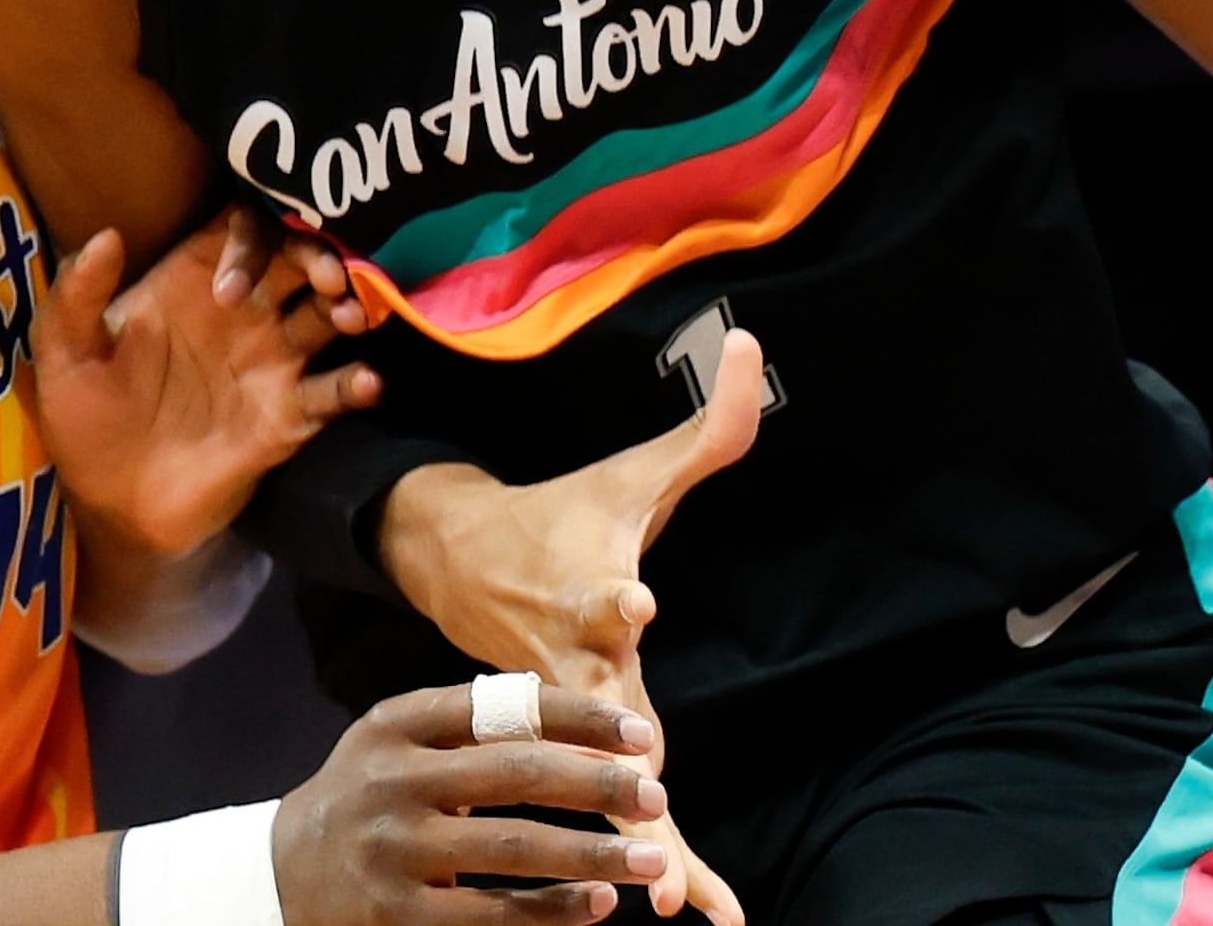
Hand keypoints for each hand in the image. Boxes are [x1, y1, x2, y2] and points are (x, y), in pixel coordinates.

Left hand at [35, 210, 379, 557]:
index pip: (241, 229)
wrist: (112, 507)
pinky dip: (357, 383)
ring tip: (349, 315)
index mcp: (193, 283)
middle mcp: (244, 311)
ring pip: (329, 314)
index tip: (235, 279)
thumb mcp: (64, 356)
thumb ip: (78, 297)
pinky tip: (365, 382)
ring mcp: (271, 361)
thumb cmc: (84, 420)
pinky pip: (334, 391)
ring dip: (350, 306)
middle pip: (299, 259)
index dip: (252, 234)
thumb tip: (107, 235)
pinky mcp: (288, 416)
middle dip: (320, 257)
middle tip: (326, 276)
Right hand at [273, 681, 671, 925]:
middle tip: (655, 794)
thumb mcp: (397, 743)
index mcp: (397, 724)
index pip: (503, 708)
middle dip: (597, 784)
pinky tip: (597, 906)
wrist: (276, 875)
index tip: (639, 733)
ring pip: (514, 849)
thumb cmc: (369, 798)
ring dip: (592, 854)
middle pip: (516, 774)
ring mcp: (394, 851)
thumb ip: (472, 725)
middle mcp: (392, 781)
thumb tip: (587, 727)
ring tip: (648, 857)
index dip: (579, 718)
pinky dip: (551, 911)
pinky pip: (492, 914)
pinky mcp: (397, 916)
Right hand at [372, 331, 767, 925]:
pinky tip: (681, 917)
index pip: (599, 592)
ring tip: (672, 905)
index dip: (614, 593)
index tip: (633, 597)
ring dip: (636, 845)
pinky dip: (638, 869)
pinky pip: (604, 823)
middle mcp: (565, 664)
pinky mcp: (564, 759)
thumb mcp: (633, 471)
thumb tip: (755, 343)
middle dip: (620, 758)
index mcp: (583, 592)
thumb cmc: (562, 517)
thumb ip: (708, 424)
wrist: (457, 563)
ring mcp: (559, 721)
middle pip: (596, 717)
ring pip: (598, 791)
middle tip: (651, 793)